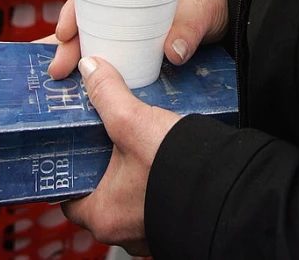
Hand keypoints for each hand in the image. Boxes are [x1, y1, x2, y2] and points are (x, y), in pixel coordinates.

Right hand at [48, 0, 228, 79]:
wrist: (224, 21)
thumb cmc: (207, 4)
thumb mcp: (199, 11)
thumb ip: (189, 29)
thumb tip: (174, 51)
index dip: (72, 12)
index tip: (64, 33)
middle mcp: (123, 13)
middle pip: (84, 25)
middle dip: (66, 45)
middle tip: (58, 69)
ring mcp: (127, 34)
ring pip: (91, 45)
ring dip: (74, 60)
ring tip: (61, 78)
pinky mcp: (136, 56)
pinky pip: (108, 62)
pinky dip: (93, 74)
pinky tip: (83, 87)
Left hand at [62, 55, 179, 254]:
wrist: (228, 190)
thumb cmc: (178, 170)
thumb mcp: (134, 122)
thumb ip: (108, 93)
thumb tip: (90, 68)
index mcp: (102, 215)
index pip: (70, 193)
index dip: (70, 164)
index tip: (73, 142)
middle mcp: (123, 230)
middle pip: (100, 189)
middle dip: (104, 160)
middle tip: (105, 131)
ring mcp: (148, 227)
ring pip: (129, 192)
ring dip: (131, 167)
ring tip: (134, 136)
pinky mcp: (170, 218)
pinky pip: (153, 195)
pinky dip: (153, 174)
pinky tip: (161, 151)